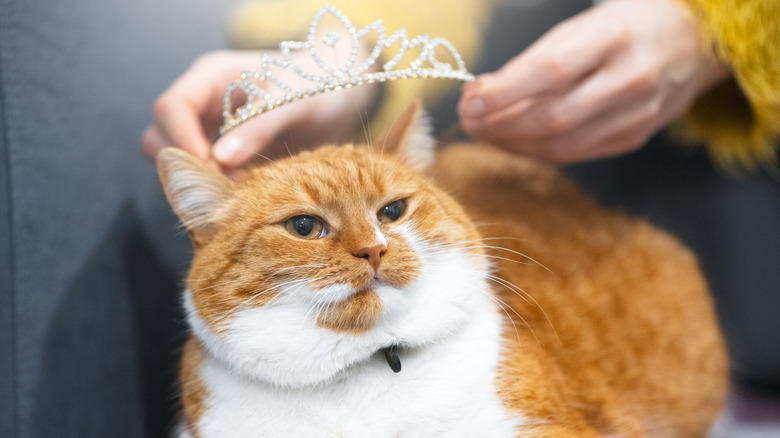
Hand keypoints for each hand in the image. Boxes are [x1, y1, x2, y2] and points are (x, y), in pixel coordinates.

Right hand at [143, 42, 375, 171]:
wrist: (339, 97)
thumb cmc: (319, 86)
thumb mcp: (294, 101)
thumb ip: (260, 125)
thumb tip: (221, 158)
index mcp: (211, 77)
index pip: (171, 108)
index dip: (183, 142)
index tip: (213, 170)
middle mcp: (203, 103)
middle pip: (161, 137)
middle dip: (186, 165)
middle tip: (228, 185)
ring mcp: (209, 129)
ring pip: (175, 160)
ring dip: (200, 180)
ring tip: (242, 190)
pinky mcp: (223, 153)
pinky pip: (203, 174)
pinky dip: (217, 187)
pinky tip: (247, 193)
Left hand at [458, 0, 729, 162]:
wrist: (695, 40)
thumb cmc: (628, 24)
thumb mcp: (585, 22)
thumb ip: (538, 57)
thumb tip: (485, 91)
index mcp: (615, 36)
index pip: (551, 71)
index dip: (506, 92)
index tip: (471, 100)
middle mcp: (630, 77)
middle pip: (553, 116)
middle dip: (501, 124)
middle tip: (469, 119)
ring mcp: (636, 113)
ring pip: (562, 143)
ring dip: (513, 142)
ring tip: (484, 131)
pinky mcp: (635, 137)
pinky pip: (576, 153)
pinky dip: (537, 151)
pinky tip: (514, 141)